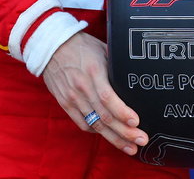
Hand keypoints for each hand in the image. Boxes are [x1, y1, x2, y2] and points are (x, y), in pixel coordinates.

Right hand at [41, 31, 146, 155]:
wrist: (52, 47)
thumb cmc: (82, 46)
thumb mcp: (103, 49)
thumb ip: (116, 66)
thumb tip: (134, 77)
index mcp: (94, 72)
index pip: (108, 98)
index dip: (123, 113)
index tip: (136, 122)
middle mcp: (83, 88)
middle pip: (105, 117)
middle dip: (125, 132)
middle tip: (141, 141)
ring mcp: (73, 98)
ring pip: (96, 124)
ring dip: (114, 138)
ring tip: (129, 147)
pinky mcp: (65, 103)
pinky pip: (82, 123)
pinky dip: (96, 131)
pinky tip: (109, 136)